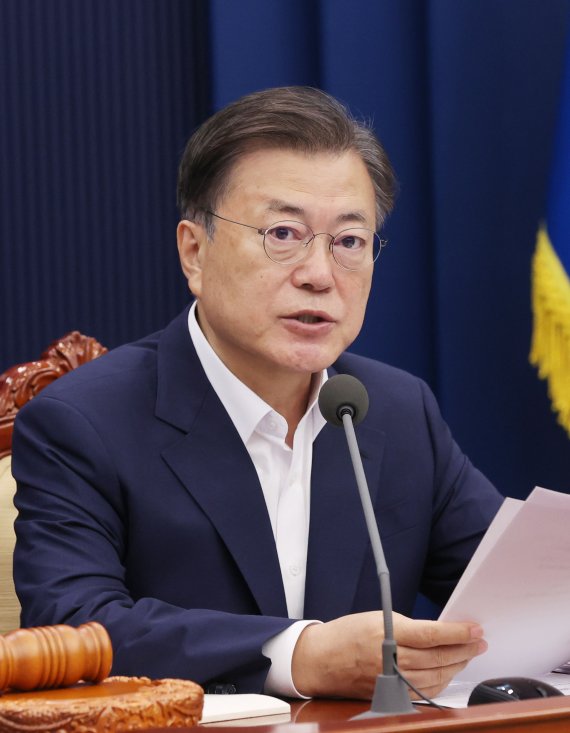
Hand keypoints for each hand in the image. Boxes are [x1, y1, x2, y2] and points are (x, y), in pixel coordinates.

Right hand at [291, 611, 486, 699]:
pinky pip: (424, 690)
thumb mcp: (377, 618)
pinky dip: (441, 681)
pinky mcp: (390, 695)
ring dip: (457, 665)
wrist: (321, 659)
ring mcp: (391, 680)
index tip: (475, 628)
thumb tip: (440, 631)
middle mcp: (390, 659)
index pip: (431, 635)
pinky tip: (449, 671)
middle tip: (480, 640)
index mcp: (386, 634)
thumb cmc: (347, 633)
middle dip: (464, 649)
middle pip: (438, 657)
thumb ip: (407, 626)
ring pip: (435, 676)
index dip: (457, 633)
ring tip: (469, 653)